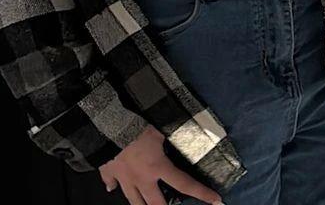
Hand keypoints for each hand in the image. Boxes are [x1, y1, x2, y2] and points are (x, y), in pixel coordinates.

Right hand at [99, 124, 222, 204]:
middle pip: (155, 204)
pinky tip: (111, 188)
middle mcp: (142, 180)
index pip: (184, 184)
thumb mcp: (160, 131)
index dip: (201, 193)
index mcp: (158, 168)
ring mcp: (125, 180)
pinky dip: (112, 186)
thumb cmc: (138, 129)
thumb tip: (178, 137)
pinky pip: (110, 183)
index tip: (215, 200)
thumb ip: (168, 139)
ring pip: (134, 201)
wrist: (109, 128)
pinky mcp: (109, 173)